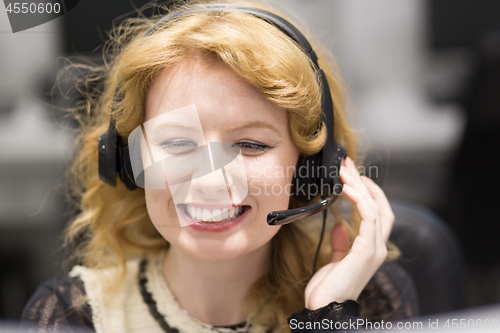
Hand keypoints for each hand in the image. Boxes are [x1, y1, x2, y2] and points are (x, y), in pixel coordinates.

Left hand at [304, 156, 393, 309]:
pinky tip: (346, 188)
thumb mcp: (335, 261)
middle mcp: (377, 248)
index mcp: (371, 249)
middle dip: (364, 184)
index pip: (378, 214)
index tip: (355, 178)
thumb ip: (341, 244)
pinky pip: (368, 218)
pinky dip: (359, 200)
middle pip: (379, 207)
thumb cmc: (329, 289)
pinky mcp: (366, 251)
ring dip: (360, 187)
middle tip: (348, 165)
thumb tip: (341, 226)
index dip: (370, 194)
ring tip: (345, 171)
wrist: (325, 309)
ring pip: (375, 208)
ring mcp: (374, 249)